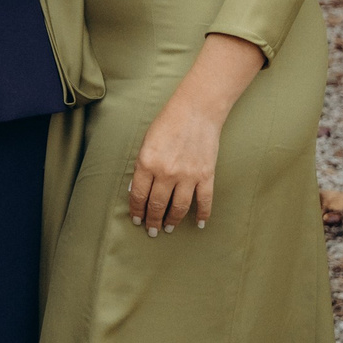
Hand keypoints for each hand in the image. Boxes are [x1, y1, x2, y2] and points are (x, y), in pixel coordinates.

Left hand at [129, 94, 222, 234]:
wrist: (196, 111)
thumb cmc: (167, 123)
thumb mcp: (146, 142)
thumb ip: (142, 166)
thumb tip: (137, 190)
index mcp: (147, 163)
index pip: (139, 195)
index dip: (137, 211)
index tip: (137, 220)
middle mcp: (166, 172)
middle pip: (157, 204)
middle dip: (153, 220)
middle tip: (152, 230)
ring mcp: (188, 176)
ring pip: (179, 207)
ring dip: (173, 220)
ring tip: (169, 228)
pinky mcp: (206, 175)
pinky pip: (204, 201)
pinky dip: (202, 214)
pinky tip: (199, 223)